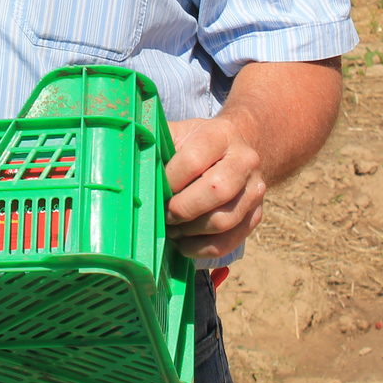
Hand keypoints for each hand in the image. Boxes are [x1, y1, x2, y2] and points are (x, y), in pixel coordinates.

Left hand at [164, 116, 266, 259]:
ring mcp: (254, 190)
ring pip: (223, 221)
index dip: (170, 179)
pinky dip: (202, 249)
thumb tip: (126, 161)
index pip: (194, 160)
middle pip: (216, 191)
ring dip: (190, 232)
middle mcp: (245, 161)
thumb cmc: (198, 142)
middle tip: (163, 213)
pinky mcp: (256, 215)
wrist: (240, 146)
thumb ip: (157, 143)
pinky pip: (229, 242)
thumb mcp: (180, 132)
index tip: (154, 188)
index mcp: (221, 135)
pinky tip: (184, 243)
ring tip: (171, 229)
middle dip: (182, 208)